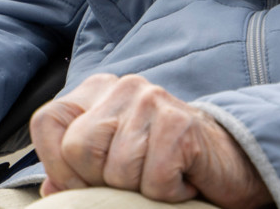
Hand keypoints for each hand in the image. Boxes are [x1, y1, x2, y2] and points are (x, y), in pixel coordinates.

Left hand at [31, 73, 270, 207]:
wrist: (233, 165)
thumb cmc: (167, 166)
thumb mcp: (112, 167)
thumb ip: (76, 174)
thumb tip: (48, 190)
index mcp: (98, 92)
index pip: (47, 122)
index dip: (59, 165)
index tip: (89, 181)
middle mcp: (124, 86)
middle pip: (77, 149)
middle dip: (101, 181)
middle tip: (135, 178)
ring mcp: (153, 100)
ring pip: (116, 171)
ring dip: (139, 190)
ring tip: (162, 175)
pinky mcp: (180, 123)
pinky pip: (152, 180)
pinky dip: (168, 193)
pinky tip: (182, 178)